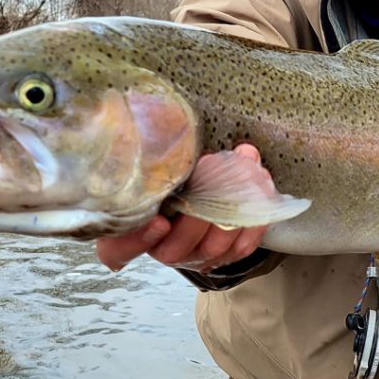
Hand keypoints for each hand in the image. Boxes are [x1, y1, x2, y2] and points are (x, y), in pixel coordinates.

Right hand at [95, 143, 270, 272]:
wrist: (201, 187)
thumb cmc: (171, 171)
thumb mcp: (154, 162)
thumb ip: (152, 155)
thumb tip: (163, 122)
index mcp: (131, 230)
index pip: (118, 250)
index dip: (137, 240)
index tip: (159, 221)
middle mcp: (162, 248)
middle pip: (178, 246)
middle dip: (202, 212)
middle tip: (214, 173)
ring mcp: (195, 255)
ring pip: (214, 246)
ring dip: (234, 206)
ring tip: (245, 168)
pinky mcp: (225, 255)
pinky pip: (242, 246)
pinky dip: (254, 217)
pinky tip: (260, 187)